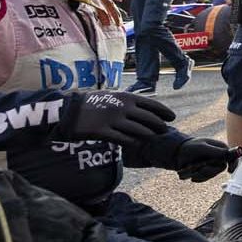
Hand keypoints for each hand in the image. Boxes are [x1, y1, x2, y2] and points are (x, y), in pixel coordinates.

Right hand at [54, 91, 174, 146]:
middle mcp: (122, 108)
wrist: (68, 110)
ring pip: (139, 131)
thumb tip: (144, 107)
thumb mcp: (112, 96)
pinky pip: (123, 139)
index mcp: (126, 97)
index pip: (152, 105)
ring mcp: (113, 120)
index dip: (164, 112)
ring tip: (154, 138)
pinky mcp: (103, 132)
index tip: (172, 118)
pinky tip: (137, 145)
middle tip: (165, 131)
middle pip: (149, 119)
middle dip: (159, 126)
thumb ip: (128, 102)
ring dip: (148, 136)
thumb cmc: (92, 103)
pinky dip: (132, 142)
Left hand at [172, 137, 237, 181]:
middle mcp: (218, 157)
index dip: (233, 164)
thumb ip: (219, 152)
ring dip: (200, 173)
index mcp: (221, 148)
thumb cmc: (190, 147)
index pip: (232, 157)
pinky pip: (204, 178)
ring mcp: (211, 165)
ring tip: (191, 168)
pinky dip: (197, 177)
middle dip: (209, 170)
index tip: (229, 171)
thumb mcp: (204, 148)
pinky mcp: (205, 172)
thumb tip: (237, 151)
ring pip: (211, 175)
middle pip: (221, 168)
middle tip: (199, 167)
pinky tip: (191, 173)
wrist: (177, 153)